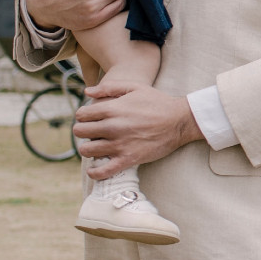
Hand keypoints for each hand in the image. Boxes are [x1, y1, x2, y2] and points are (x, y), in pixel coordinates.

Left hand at [74, 80, 203, 177]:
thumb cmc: (158, 102)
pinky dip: (95, 172)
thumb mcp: (135, 87)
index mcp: (112, 109)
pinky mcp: (128, 159)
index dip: (84, 116)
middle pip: (80, 132)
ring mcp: (120, 144)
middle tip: (93, 132)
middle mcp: (112, 127)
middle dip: (83, 131)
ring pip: (87, 150)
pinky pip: (103, 171)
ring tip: (96, 146)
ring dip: (88, 148)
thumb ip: (109, 87)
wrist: (180, 121)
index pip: (81, 115)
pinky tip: (95, 169)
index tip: (91, 119)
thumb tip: (86, 92)